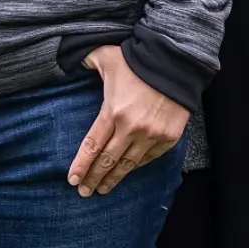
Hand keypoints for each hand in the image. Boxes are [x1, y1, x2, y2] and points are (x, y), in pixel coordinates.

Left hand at [67, 45, 188, 196]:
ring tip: (102, 190)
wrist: (176, 61)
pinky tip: (127, 172)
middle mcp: (131, 128)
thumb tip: (73, 60)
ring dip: (113, 179)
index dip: (81, 165)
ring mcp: (152, 135)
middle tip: (83, 192)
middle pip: (107, 160)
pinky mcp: (168, 137)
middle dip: (93, 178)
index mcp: (113, 111)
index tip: (72, 180)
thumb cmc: (138, 58)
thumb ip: (88, 60)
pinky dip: (136, 167)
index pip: (92, 145)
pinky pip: (149, 158)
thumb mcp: (107, 56)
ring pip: (128, 164)